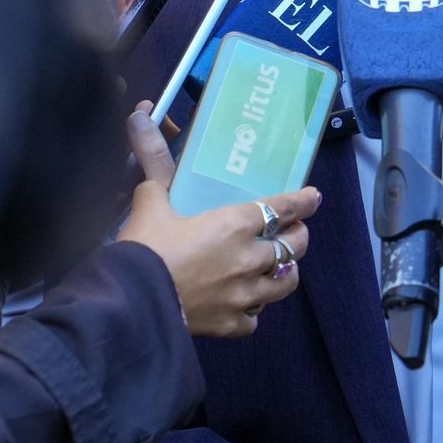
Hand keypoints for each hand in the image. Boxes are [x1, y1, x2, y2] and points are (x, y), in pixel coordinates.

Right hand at [118, 99, 319, 336]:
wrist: (128, 305)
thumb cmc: (142, 250)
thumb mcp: (150, 204)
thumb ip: (155, 167)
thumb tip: (140, 118)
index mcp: (236, 224)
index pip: (284, 207)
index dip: (304, 201)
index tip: (314, 197)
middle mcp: (250, 258)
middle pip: (296, 245)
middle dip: (298, 236)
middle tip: (291, 232)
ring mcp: (245, 294)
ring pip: (286, 282)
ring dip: (285, 272)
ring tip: (278, 267)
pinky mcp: (231, 324)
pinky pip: (256, 318)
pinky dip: (254, 310)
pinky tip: (245, 304)